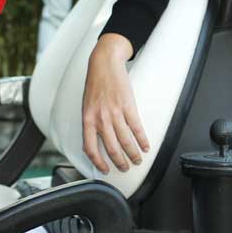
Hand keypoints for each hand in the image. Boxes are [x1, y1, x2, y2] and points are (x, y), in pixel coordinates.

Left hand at [82, 33, 148, 173]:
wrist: (104, 63)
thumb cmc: (95, 83)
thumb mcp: (86, 105)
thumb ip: (91, 122)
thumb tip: (95, 140)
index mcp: (88, 119)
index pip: (90, 148)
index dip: (98, 162)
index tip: (104, 169)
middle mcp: (101, 118)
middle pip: (111, 149)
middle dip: (120, 162)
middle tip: (125, 167)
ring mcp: (115, 113)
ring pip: (126, 141)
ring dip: (133, 154)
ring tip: (137, 159)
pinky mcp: (128, 106)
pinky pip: (136, 128)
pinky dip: (142, 140)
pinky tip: (145, 146)